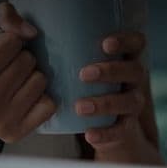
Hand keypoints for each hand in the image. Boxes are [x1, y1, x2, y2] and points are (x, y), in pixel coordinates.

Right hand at [0, 3, 57, 142]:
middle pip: (28, 61)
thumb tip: (32, 32)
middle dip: (17, 57)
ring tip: (8, 79)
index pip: (12, 42)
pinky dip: (38, 95)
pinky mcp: (14, 133)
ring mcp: (2, 122)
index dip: (5, 39)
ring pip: (41, 80)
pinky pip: (48, 104)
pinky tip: (20, 93)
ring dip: (28, 75)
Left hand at [77, 31, 162, 164]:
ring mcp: (133, 103)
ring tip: (80, 107)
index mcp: (126, 57)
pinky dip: (106, 133)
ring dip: (105, 103)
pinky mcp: (127, 127)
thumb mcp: (82, 64)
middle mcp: (135, 79)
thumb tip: (29, 33)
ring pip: (130, 101)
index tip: (105, 44)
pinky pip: (122, 130)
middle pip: (135, 70)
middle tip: (83, 74)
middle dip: (111, 70)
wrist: (105, 124)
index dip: (125, 40)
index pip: (137, 42)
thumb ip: (66, 49)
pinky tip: (89, 134)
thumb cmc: (86, 83)